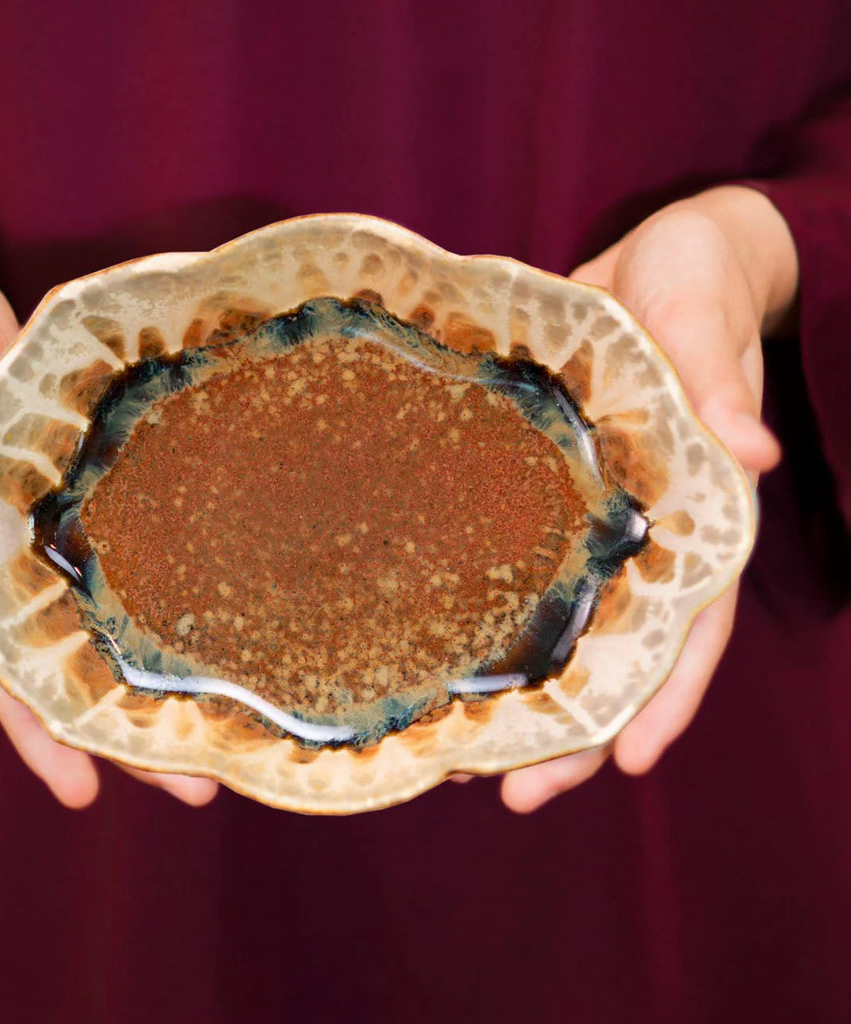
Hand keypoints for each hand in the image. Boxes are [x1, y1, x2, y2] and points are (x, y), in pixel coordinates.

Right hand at [0, 247, 217, 808]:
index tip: (83, 789)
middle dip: (114, 736)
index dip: (32, 725)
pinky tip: (191, 660)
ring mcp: (31, 549)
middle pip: (52, 671)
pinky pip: (103, 593)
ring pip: (84, 644)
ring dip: (137, 700)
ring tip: (209, 751)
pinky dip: (138, 634)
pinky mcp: (68, 523)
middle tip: (195, 789)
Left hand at [496, 185, 797, 811]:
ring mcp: (586, 518)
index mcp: (693, 510)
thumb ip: (723, 384)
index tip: (625, 765)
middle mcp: (639, 531)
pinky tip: (435, 652)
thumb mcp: (705, 325)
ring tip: (459, 758)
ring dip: (516, 694)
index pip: (688, 626)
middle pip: (613, 651)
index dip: (664, 699)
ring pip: (558, 626)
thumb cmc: (695, 287)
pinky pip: (512, 564)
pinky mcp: (537, 489)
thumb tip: (753, 455)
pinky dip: (483, 614)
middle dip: (570, 728)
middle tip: (509, 793)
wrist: (649, 263)